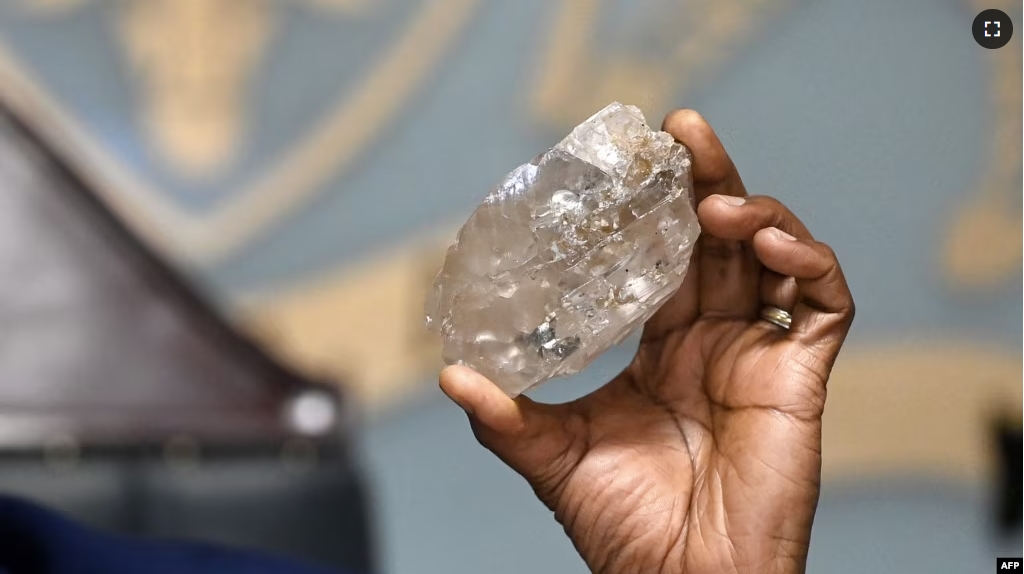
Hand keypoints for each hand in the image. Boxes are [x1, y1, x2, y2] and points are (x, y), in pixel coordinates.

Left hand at [439, 110, 854, 573]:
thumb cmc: (625, 529)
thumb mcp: (554, 457)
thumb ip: (505, 416)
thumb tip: (451, 373)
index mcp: (663, 349)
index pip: (667, 257)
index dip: (658, 208)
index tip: (636, 161)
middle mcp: (714, 341)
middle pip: (721, 239)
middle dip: (709, 181)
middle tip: (682, 132)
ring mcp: (760, 354)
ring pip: (776, 256)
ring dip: (755, 213)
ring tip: (715, 199)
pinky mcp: (801, 377)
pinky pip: (825, 303)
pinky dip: (807, 263)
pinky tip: (768, 243)